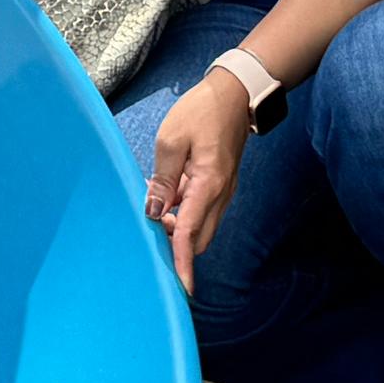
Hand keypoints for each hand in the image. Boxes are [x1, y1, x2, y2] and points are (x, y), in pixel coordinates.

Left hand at [144, 78, 249, 289]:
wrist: (235, 94)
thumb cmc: (202, 112)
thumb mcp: (171, 141)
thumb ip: (162, 180)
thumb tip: (152, 211)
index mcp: (208, 185)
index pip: (189, 232)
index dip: (181, 261)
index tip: (180, 287)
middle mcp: (220, 194)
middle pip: (197, 238)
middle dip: (175, 243)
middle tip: (148, 225)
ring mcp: (223, 191)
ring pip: (200, 226)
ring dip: (177, 226)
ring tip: (153, 201)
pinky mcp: (220, 185)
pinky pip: (201, 210)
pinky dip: (183, 212)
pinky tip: (165, 193)